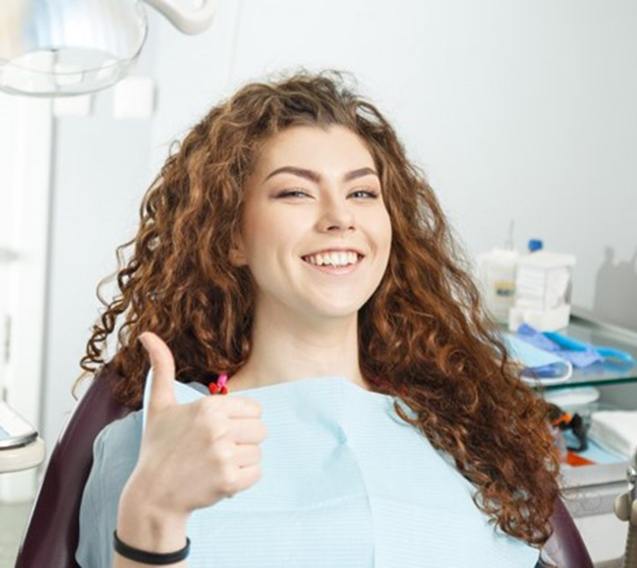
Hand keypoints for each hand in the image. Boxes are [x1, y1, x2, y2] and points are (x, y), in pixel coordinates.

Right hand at [122, 331, 266, 518]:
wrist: (152, 496)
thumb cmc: (158, 447)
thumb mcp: (159, 405)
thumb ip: (161, 367)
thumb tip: (146, 333)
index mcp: (208, 406)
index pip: (254, 409)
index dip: (239, 421)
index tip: (217, 431)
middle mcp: (218, 428)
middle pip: (261, 430)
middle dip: (243, 441)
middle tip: (217, 449)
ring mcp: (224, 455)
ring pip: (258, 452)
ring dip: (242, 461)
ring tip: (215, 464)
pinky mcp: (229, 481)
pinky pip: (256, 474)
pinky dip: (242, 480)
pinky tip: (219, 479)